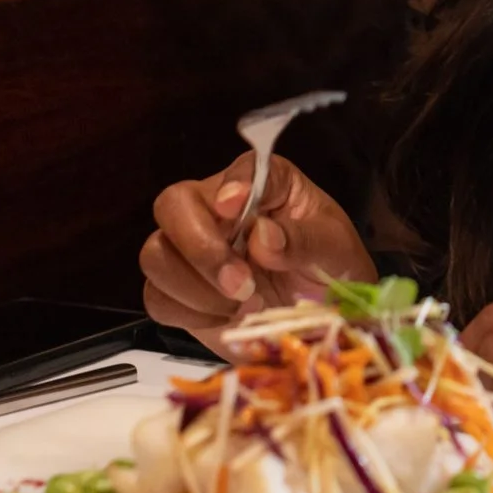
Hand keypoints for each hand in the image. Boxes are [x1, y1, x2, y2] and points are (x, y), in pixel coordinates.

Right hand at [140, 154, 377, 356]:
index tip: (235, 206)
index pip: (239, 171)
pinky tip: (225, 318)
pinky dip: (188, 313)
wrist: (322, 321)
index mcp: (267, 185)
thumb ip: (305, 240)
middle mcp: (220, 208)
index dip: (232, 186)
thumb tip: (263, 237)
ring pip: (155, 254)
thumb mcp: (337, 251)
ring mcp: (193, 250)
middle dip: (200, 248)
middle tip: (242, 283)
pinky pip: (156, 298)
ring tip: (242, 303)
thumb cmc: (333, 271)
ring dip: (195, 287)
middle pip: (173, 204)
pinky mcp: (180, 293)